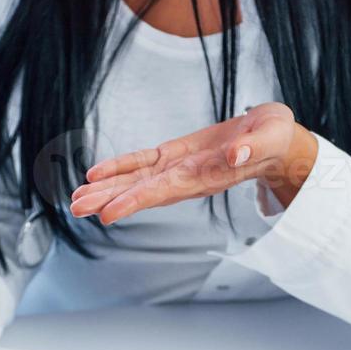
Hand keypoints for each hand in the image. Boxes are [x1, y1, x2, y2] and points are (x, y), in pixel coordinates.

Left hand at [70, 102, 318, 224]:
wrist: (275, 143)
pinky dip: (118, 168)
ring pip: (136, 181)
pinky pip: (141, 162)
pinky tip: (94, 176)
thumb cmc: (275, 139)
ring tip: (75, 200)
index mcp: (206, 175)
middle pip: (142, 191)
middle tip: (75, 209)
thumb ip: (254, 146)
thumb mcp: (272, 135)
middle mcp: (187, 177)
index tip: (108, 214)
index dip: (136, 200)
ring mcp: (178, 168)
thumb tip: (235, 154)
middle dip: (109, 199)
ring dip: (105, 190)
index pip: (165, 190)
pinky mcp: (174, 155)